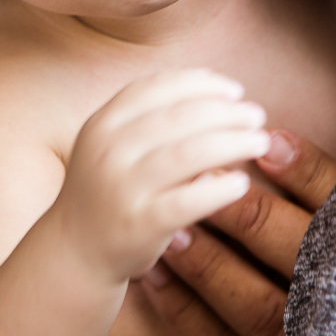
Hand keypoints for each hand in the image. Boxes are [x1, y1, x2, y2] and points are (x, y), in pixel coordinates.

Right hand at [50, 69, 270, 284]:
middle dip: (226, 111)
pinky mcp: (139, 224)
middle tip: (257, 115)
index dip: (201, 83)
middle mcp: (108, 150)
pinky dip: (220, 188)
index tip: (234, 90)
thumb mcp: (116, 145)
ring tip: (260, 141)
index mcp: (103, 122)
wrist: (76, 251)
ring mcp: (122, 187)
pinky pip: (189, 201)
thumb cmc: (112, 189)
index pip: (158, 87)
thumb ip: (154, 118)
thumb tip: (221, 91)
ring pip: (189, 154)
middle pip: (180, 117)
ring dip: (233, 142)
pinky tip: (243, 184)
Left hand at [140, 129, 335, 335]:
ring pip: (257, 311)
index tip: (263, 141)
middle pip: (297, 262)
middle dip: (248, 219)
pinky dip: (187, 315)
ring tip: (173, 230)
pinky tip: (156, 278)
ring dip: (209, 267)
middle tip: (200, 177)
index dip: (305, 175)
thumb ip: (322, 186)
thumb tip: (271, 140)